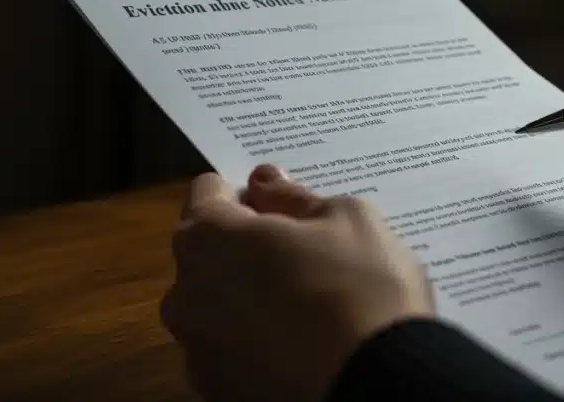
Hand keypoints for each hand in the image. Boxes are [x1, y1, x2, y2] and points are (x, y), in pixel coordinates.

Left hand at [160, 166, 434, 401]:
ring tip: (310, 305)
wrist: (377, 385)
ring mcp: (196, 348)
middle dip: (247, 247)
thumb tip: (265, 183)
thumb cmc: (362, 287)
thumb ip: (295, 197)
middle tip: (307, 255)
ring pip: (219, 304)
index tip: (285, 206)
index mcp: (210, 237)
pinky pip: (233, 350)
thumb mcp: (347, 219)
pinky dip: (258, 341)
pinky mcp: (216, 390)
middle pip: (209, 252)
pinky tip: (303, 343)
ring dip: (250, 296)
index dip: (248, 193)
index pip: (208, 192)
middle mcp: (185, 292)